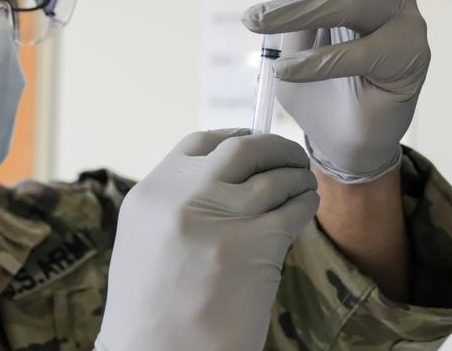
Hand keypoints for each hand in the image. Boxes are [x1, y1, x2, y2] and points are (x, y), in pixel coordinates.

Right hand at [95, 129, 318, 350]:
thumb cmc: (152, 312)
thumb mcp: (146, 243)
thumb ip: (177, 205)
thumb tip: (226, 179)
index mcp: (150, 195)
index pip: (199, 143)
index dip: (233, 138)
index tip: (252, 141)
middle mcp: (184, 196)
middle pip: (243, 149)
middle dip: (274, 148)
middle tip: (290, 156)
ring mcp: (221, 217)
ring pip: (275, 176)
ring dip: (296, 176)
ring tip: (303, 184)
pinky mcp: (256, 243)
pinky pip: (293, 208)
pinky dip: (304, 203)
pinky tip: (305, 207)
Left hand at [243, 0, 430, 183]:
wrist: (343, 138)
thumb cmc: (318, 81)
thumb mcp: (292, 34)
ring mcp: (402, 20)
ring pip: (349, 2)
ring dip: (296, 9)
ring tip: (255, 22)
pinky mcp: (409, 57)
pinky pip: (359, 53)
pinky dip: (316, 61)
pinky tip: (284, 70)